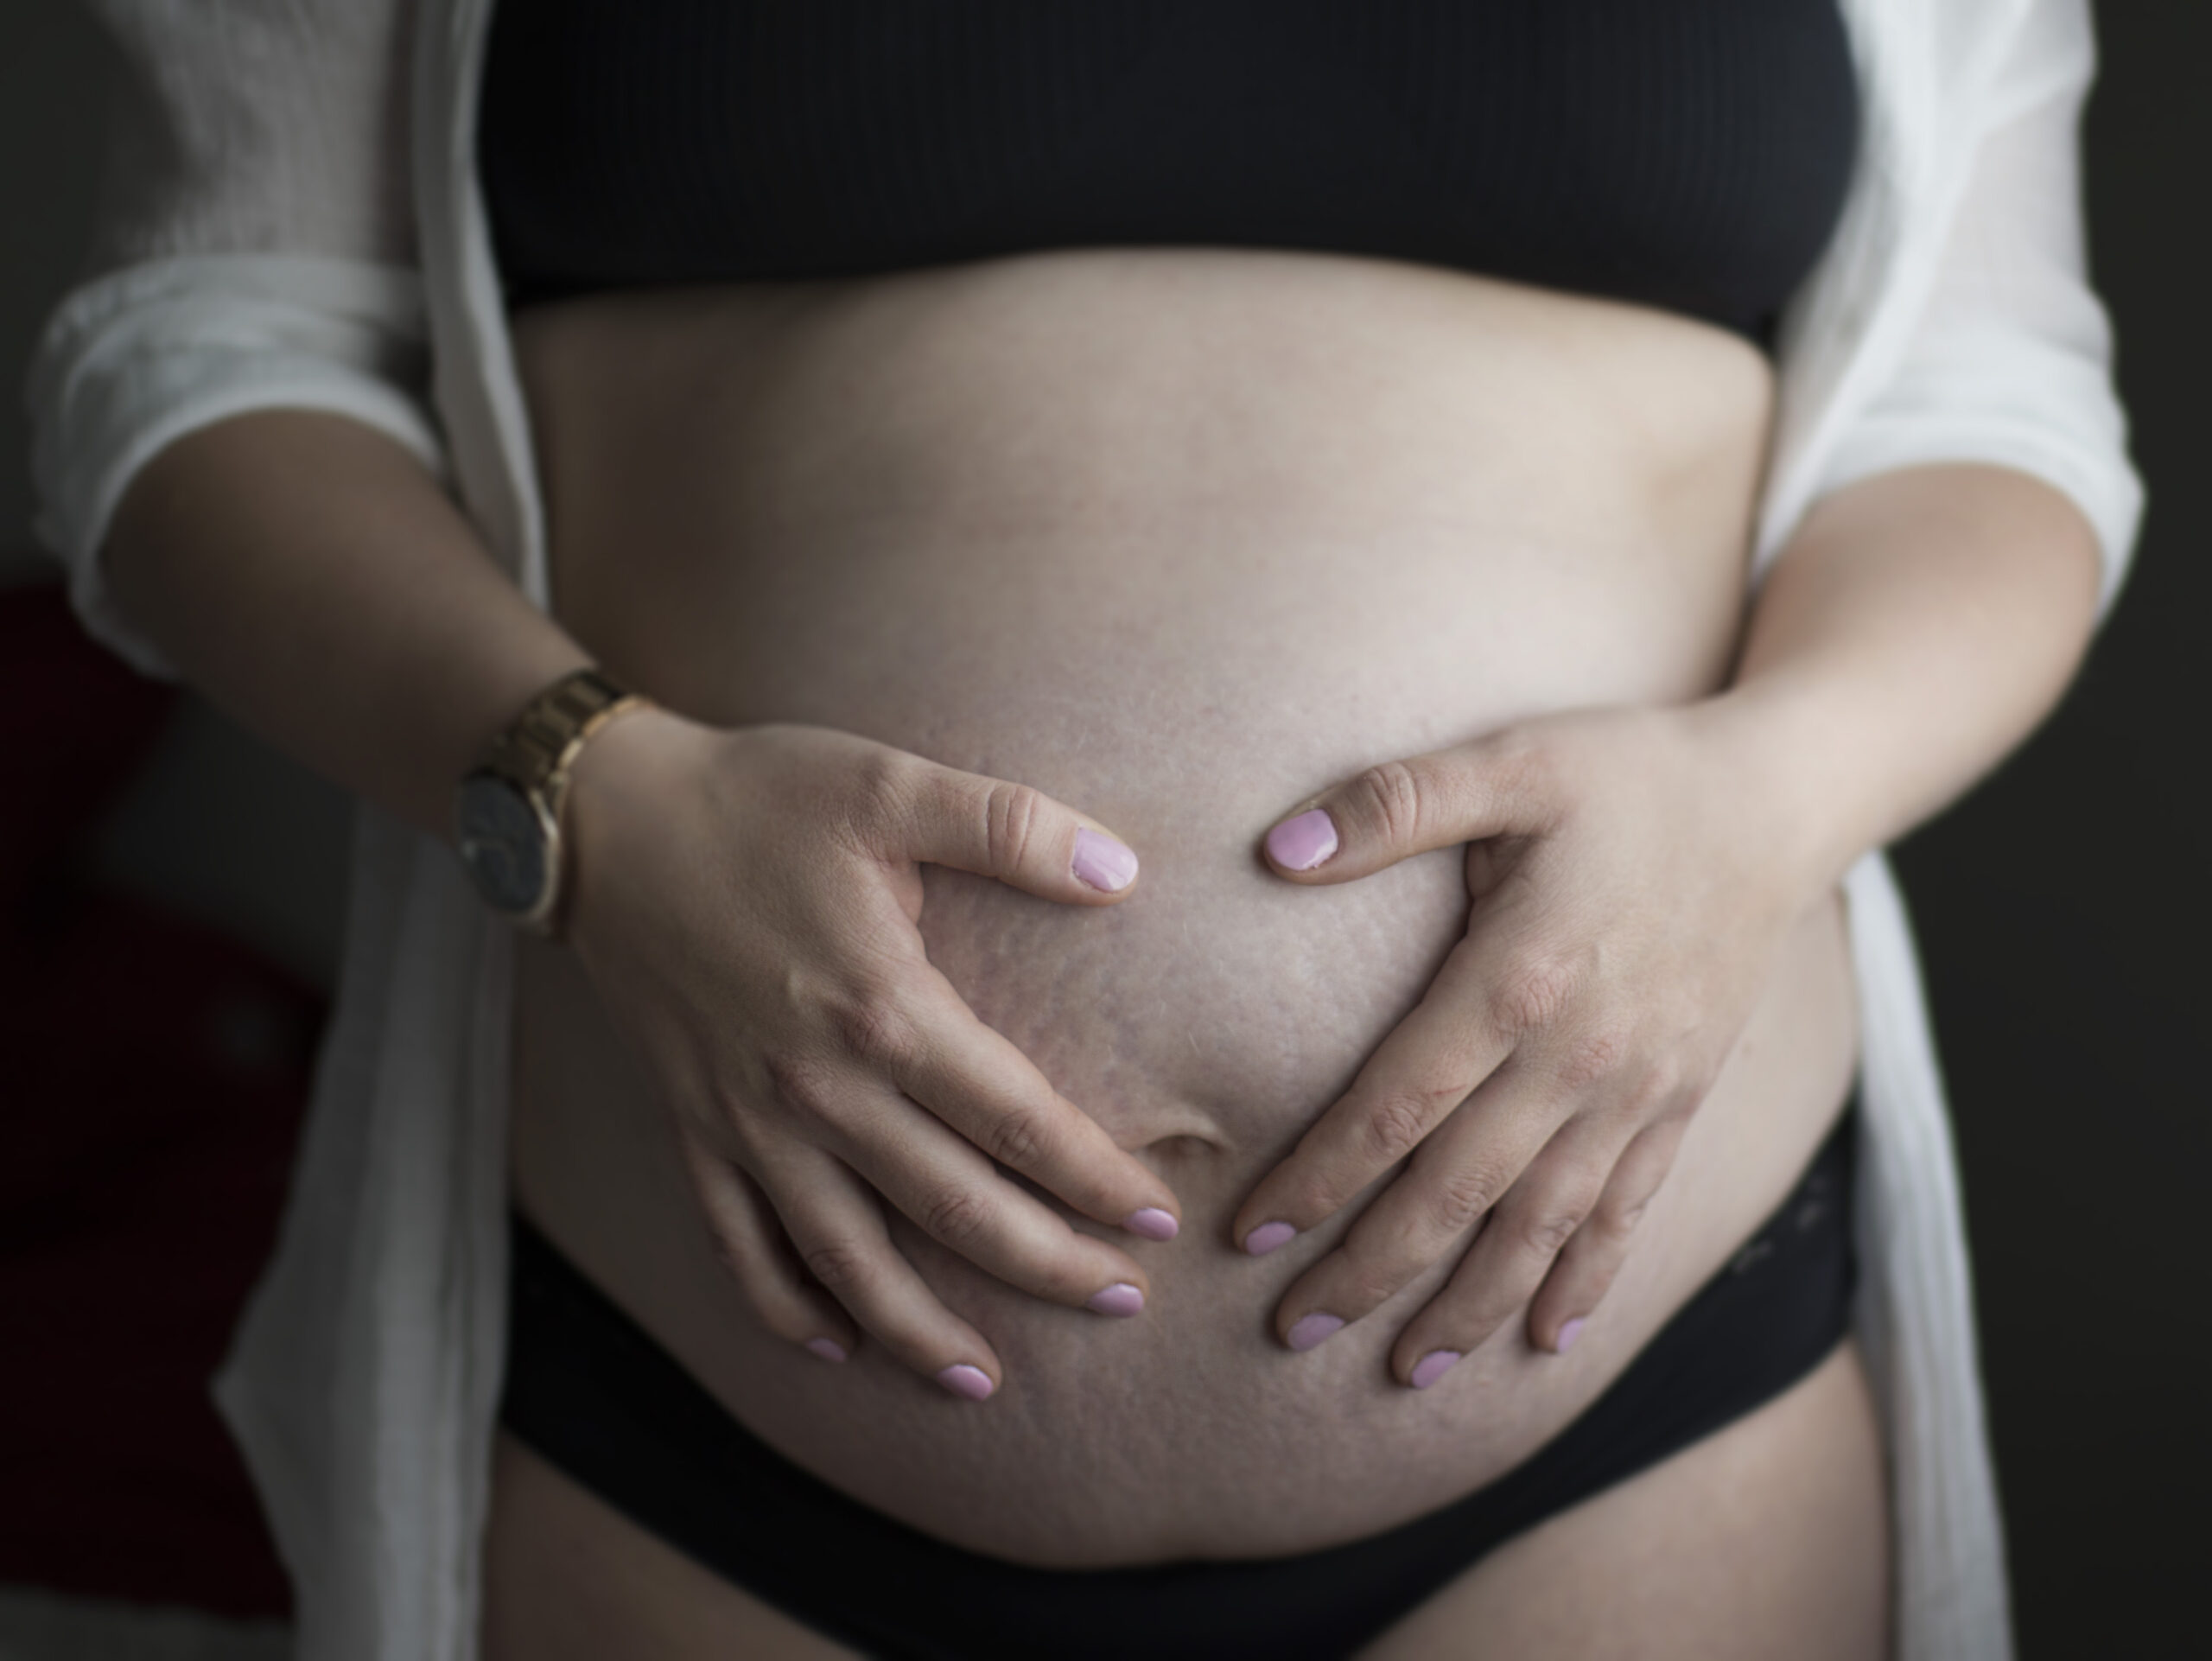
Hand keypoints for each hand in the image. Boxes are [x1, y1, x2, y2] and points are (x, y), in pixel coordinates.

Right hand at [559, 713, 1181, 1399]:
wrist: (604, 822)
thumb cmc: (758, 798)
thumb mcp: (889, 784)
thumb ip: (1012, 826)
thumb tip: (1124, 871)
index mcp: (884, 1009)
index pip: (1017, 1120)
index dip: (1096, 1178)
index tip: (1158, 1218)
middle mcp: (819, 1089)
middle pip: (955, 1211)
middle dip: (1048, 1267)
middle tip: (1124, 1302)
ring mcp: (749, 1124)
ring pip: (848, 1261)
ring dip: (921, 1332)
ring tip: (985, 1381)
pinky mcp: (693, 1132)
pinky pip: (739, 1248)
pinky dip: (785, 1309)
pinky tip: (834, 1344)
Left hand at [1232, 702, 1819, 1387]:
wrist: (1775, 804)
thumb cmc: (1629, 776)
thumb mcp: (1511, 761)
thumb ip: (1394, 804)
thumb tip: (1279, 847)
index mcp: (1517, 980)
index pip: (1395, 1105)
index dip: (1321, 1176)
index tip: (1253, 1232)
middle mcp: (1577, 1058)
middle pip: (1456, 1191)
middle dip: (1371, 1268)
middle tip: (1292, 1330)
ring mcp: (1637, 1092)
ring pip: (1540, 1226)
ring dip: (1470, 1305)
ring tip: (1406, 1373)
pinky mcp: (1681, 1103)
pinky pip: (1626, 1213)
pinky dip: (1585, 1282)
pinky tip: (1547, 1339)